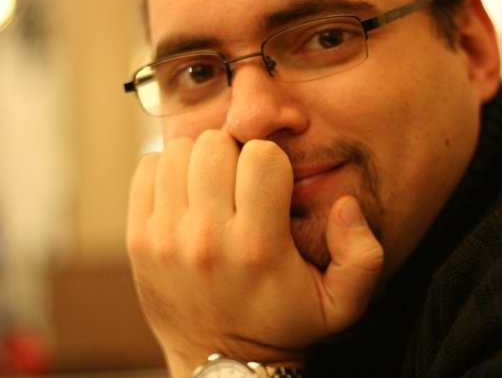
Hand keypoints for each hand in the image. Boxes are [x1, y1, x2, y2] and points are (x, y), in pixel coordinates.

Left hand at [126, 130, 383, 374]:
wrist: (220, 363)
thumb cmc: (282, 324)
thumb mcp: (341, 304)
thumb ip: (363, 254)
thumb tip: (345, 206)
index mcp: (258, 247)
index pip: (262, 157)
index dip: (272, 162)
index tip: (271, 184)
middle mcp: (207, 239)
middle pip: (215, 145)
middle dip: (234, 154)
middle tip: (241, 181)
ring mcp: (165, 237)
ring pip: (180, 150)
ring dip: (201, 160)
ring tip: (215, 187)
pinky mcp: (138, 239)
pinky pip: (148, 168)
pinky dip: (168, 170)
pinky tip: (187, 194)